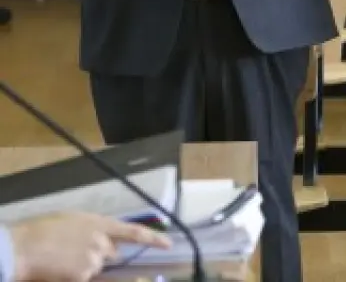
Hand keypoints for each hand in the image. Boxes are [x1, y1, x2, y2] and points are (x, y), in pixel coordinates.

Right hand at [10, 211, 169, 281]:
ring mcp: (94, 260)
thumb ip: (94, 230)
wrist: (23, 248)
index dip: (152, 238)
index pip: (133, 232)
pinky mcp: (84, 276)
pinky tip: (59, 270)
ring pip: (95, 268)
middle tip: (74, 253)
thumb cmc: (42, 231)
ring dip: (82, 267)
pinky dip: (73, 277)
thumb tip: (107, 242)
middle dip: (99, 255)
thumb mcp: (72, 221)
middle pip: (111, 254)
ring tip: (60, 260)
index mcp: (99, 224)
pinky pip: (84, 279)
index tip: (168, 244)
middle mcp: (102, 242)